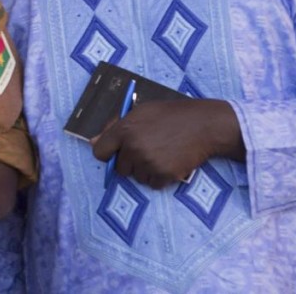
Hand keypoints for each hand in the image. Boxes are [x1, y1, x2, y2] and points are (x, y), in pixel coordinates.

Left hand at [92, 98, 243, 188]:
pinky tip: (170, 162)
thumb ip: (115, 127)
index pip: (100, 152)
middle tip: (148, 150)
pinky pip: (153, 184)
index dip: (108, 153)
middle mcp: (133, 147)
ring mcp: (148, 163)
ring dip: (146, 170)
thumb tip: (92, 142)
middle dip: (130, 162)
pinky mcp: (163, 175)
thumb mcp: (141, 112)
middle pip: (119, 168)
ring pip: (137, 177)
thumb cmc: (171, 115)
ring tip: (162, 154)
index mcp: (124, 129)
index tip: (117, 153)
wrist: (204, 125)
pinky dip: (160, 177)